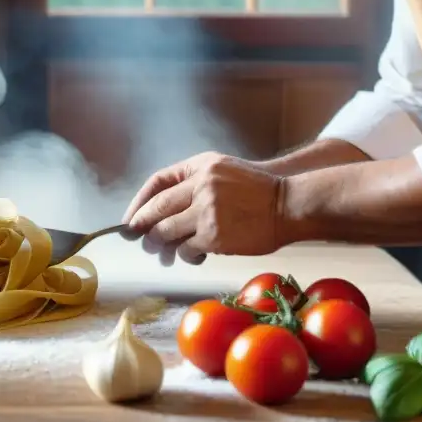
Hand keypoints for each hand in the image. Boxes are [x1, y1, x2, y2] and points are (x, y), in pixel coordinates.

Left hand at [122, 152, 285, 264]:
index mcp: (200, 166)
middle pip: (157, 209)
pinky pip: (186, 249)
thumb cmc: (258, 191)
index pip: (157, 183)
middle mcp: (201, 185)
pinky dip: (185, 255)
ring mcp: (207, 210)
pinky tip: (193, 255)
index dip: (139, 202)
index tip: (131, 219)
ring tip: (163, 252)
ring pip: (166, 231)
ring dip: (160, 245)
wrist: (290, 205)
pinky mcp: (214, 235)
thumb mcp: (224, 171)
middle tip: (137, 239)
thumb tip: (159, 213)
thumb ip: (194, 184)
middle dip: (142, 227)